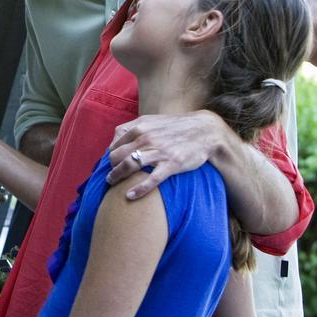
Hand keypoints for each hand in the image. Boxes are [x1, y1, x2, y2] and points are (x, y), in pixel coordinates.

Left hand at [106, 110, 226, 198]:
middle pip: (117, 156)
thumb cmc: (176, 127)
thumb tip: (116, 141)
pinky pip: (151, 179)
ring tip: (111, 183)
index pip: (115, 145)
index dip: (111, 156)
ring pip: (129, 165)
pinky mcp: (171, 164)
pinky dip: (138, 189)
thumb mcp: (152, 120)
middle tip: (111, 175)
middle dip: (111, 166)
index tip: (112, 164)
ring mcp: (158, 151)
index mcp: (139, 127)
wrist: (205, 131)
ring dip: (116, 176)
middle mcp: (146, 138)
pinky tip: (129, 196)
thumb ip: (133, 128)